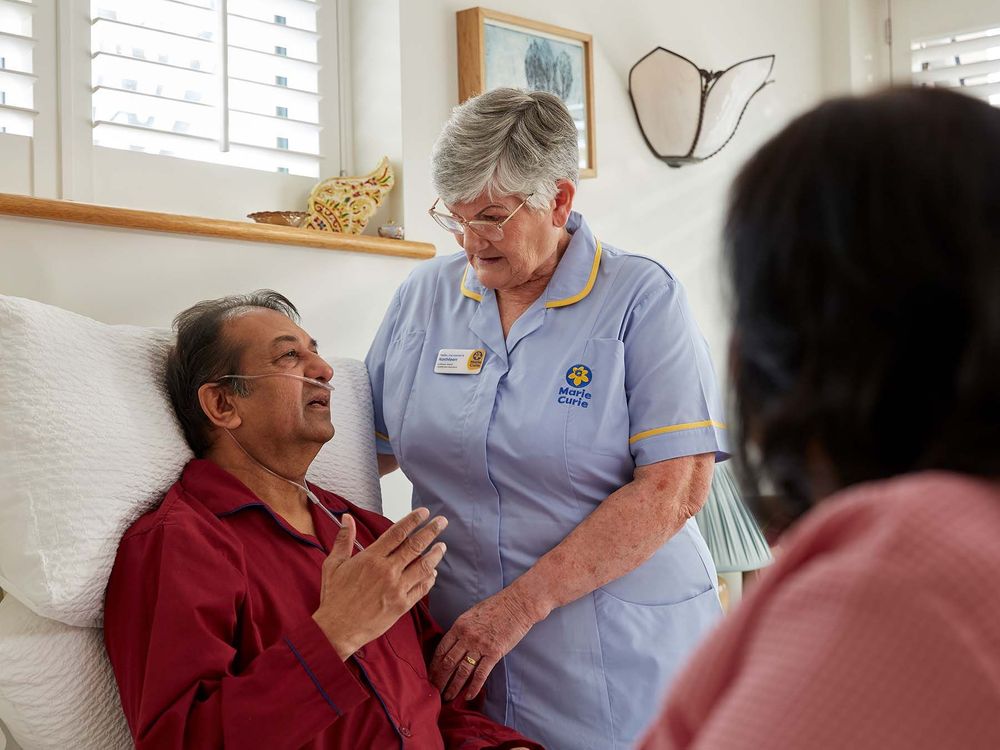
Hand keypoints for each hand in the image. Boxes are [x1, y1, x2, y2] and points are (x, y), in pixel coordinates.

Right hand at [313, 508, 446, 659]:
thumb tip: (347, 518)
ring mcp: (397, 588)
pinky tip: (433, 572)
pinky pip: (422, 588)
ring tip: (442, 546)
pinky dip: (430, 578)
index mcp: (371, 558)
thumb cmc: (334, 597)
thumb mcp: (334, 565)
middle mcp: (387, 571)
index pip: (397, 533)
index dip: (413, 520)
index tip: (424, 512)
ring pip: (423, 566)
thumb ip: (343, 539)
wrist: (337, 629)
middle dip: (431, 531)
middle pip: (415, 545)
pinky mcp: (402, 605)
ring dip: (435, 554)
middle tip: (442, 522)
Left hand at [429, 589, 536, 701]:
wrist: (517, 603)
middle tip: (434, 691)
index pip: (441, 650)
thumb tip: (453, 645)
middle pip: (448, 662)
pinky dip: (474, 687)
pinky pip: (481, 674)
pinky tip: (468, 696)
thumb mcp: (472, 614)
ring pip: (462, 670)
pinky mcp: (494, 652)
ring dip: (453, 686)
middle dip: (439, 679)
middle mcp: (466, 637)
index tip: (430, 675)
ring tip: (447, 697)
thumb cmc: (496, 606)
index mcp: (459, 626)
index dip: (434, 665)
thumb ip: (461, 629)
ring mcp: (480, 645)